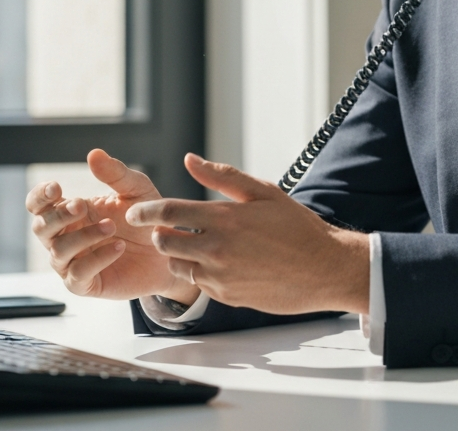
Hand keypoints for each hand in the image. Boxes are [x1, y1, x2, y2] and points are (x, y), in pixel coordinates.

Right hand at [25, 149, 200, 303]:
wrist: (168, 250)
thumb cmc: (145, 217)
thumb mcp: (136, 189)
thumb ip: (115, 173)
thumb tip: (94, 153)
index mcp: (71, 211)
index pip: (39, 204)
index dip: (40, 196)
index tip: (56, 188)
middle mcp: (65, 237)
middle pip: (41, 227)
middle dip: (58, 215)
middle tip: (81, 206)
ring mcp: (72, 262)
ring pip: (58, 251)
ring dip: (83, 237)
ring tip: (112, 226)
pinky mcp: (86, 284)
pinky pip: (78, 274)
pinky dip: (96, 259)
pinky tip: (118, 247)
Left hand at [125, 154, 369, 314]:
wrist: (322, 268)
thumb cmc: (296, 225)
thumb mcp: (263, 191)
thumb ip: (223, 176)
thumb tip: (190, 160)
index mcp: (224, 219)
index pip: (169, 213)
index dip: (146, 212)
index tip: (135, 212)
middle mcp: (217, 250)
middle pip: (165, 242)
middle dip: (161, 233)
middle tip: (169, 227)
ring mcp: (220, 277)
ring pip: (177, 266)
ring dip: (179, 254)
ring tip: (195, 244)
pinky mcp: (226, 297)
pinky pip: (198, 283)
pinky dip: (199, 271)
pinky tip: (219, 261)